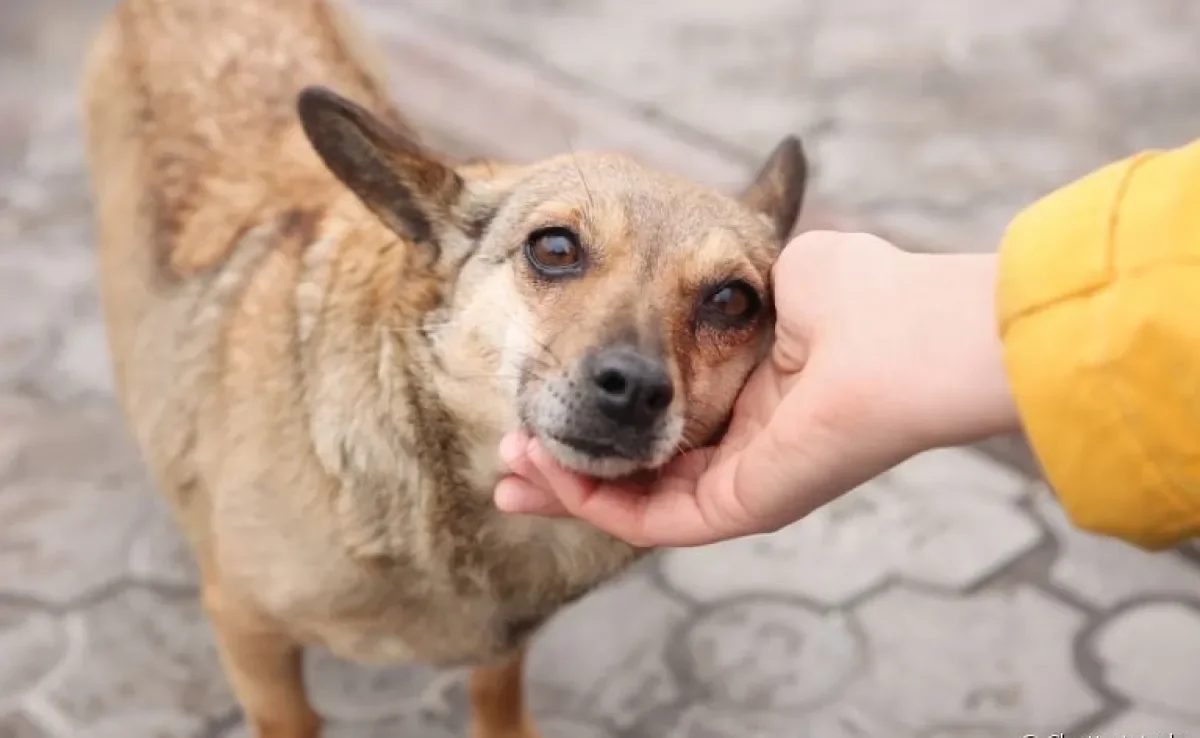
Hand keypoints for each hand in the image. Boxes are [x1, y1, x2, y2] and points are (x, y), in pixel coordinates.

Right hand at [493, 231, 1019, 546]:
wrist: (910, 335)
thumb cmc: (862, 292)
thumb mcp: (770, 269)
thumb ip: (721, 279)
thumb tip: (707, 246)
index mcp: (752, 392)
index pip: (655, 418)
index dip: (600, 412)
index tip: (543, 397)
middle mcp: (744, 445)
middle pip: (633, 469)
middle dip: (565, 464)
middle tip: (507, 451)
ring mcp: (742, 484)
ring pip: (633, 503)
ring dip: (565, 487)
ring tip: (506, 469)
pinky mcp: (741, 508)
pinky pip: (651, 520)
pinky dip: (592, 501)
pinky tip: (545, 472)